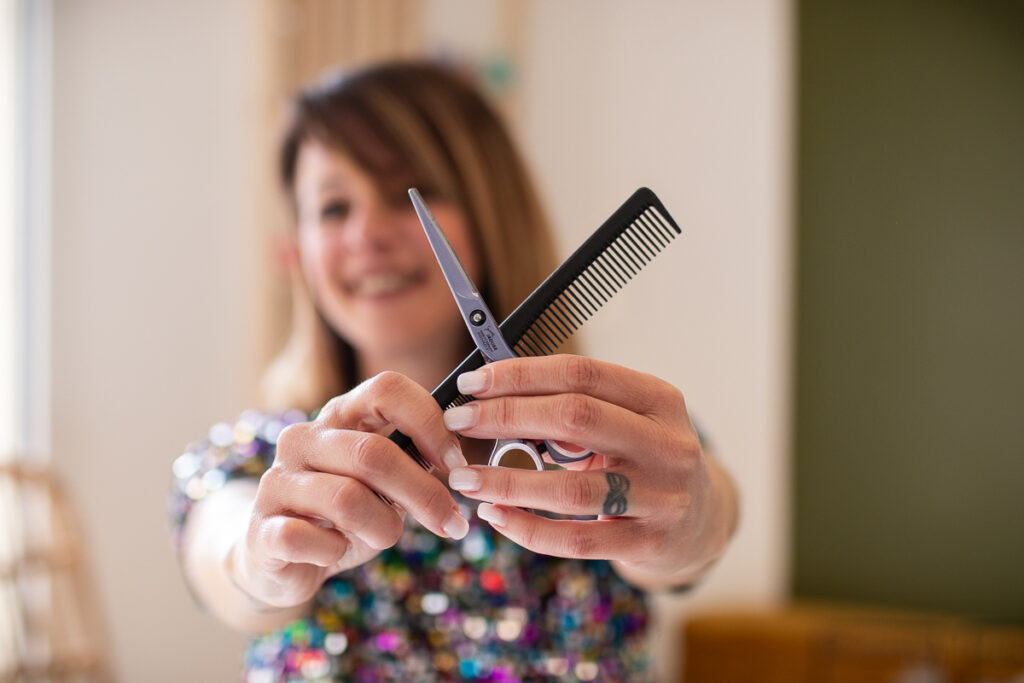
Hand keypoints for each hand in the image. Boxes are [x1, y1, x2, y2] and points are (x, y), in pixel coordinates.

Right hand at [232, 371, 470, 608]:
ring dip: (383, 528)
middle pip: (374, 452)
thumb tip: (458, 463)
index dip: (429, 423)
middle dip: (423, 492)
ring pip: (347, 499)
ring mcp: (276, 481)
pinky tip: (336, 550)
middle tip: (451, 522)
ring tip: (386, 537)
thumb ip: (413, 463)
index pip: (386, 389)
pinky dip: (336, 550)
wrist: (282, 559)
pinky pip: (309, 538)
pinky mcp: (260, 528)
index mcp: (339, 416)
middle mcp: (302, 439)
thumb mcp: (385, 483)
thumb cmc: (346, 514)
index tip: (455, 463)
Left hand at [442, 355, 735, 584]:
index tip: (472, 382)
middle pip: (575, 419)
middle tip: (458, 422)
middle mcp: (667, 444)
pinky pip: (576, 538)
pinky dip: (527, 528)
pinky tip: (495, 517)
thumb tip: (491, 396)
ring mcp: (661, 496)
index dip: (521, 374)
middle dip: (506, 417)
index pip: (582, 374)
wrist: (703, 521)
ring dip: (507, 481)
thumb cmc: (644, 459)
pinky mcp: (648, 542)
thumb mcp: (628, 422)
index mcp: (659, 399)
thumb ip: (575, 410)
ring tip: (464, 479)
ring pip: (571, 488)